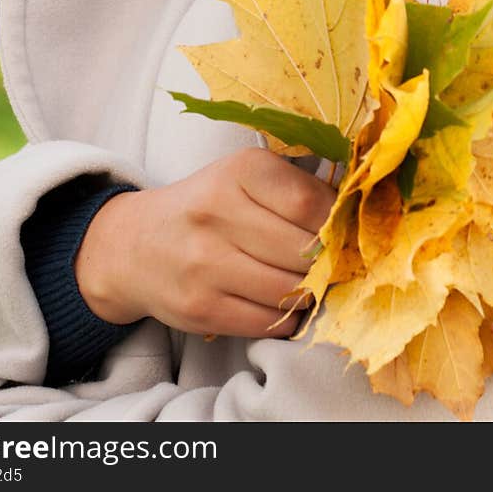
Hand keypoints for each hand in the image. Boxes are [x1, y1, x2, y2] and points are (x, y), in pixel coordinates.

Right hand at [74, 148, 335, 340]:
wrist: (136, 245)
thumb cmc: (207, 205)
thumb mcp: (244, 178)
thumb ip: (296, 190)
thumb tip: (356, 219)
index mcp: (238, 171)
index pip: (309, 204)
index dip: (337, 223)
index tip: (343, 232)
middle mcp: (218, 213)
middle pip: (303, 251)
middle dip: (326, 262)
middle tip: (333, 263)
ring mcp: (206, 263)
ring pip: (290, 290)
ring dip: (308, 292)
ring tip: (306, 282)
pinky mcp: (200, 307)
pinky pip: (269, 321)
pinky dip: (287, 317)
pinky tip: (282, 302)